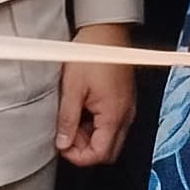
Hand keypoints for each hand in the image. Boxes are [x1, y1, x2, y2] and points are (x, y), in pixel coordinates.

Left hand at [57, 23, 136, 165]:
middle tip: (66, 135)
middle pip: (107, 150)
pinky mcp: (123, 100)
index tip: (63, 146)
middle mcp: (125, 115)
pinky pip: (112, 123)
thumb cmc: (92, 53)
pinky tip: (82, 110)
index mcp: (114, 115)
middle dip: (85, 149)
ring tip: (72, 118)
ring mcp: (126, 108)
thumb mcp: (72, 88)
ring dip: (89, 136)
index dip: (79, 156)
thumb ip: (68, 119)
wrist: (106, 32)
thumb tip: (63, 142)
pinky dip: (96, 124)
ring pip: (110, 138)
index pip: (100, 154)